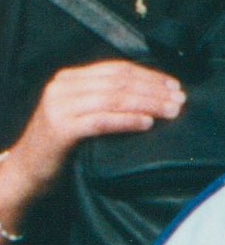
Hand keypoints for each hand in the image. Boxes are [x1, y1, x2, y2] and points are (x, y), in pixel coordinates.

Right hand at [3, 60, 186, 217]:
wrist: (25, 174)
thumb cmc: (59, 147)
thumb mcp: (78, 113)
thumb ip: (102, 99)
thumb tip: (148, 93)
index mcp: (68, 79)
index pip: (116, 70)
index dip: (148, 75)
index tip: (173, 85)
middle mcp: (62, 88)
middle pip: (118, 82)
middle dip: (153, 90)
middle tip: (179, 99)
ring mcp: (59, 107)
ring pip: (113, 99)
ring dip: (147, 104)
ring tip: (171, 111)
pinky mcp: (60, 130)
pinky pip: (101, 121)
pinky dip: (127, 120)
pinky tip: (147, 123)